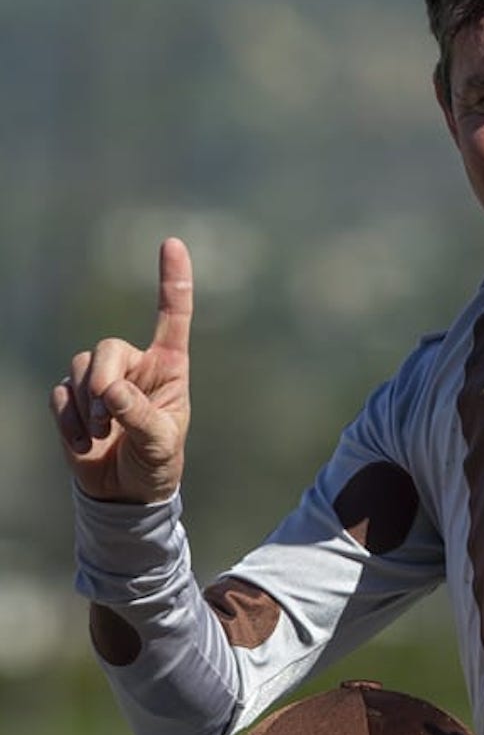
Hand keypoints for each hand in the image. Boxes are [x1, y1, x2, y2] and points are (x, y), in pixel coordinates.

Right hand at [49, 238, 193, 502]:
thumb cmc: (156, 462)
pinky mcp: (73, 399)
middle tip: (110, 414)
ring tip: (105, 435)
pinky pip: (59, 395)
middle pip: (106, 348)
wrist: (126, 492)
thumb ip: (141, 415)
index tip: (172, 242)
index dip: (172, 280)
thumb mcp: (161, 442)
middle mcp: (134, 365)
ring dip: (87, 408)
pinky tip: (86, 445)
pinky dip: (69, 422)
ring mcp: (101, 380)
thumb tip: (111, 391)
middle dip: (103, 380)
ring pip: (79, 369)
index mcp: (169, 366)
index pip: (172, 316)